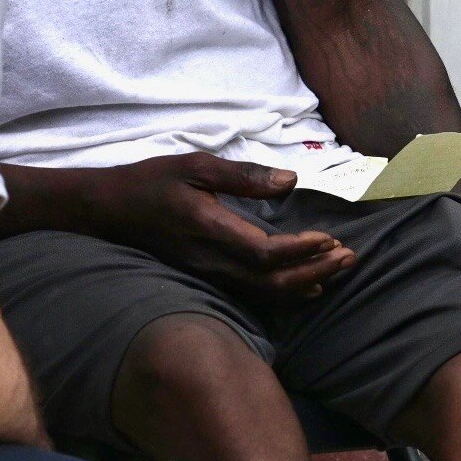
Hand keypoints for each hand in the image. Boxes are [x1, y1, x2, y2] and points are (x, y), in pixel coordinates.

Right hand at [91, 154, 357, 300]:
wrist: (110, 211)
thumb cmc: (153, 181)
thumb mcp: (195, 165)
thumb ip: (243, 175)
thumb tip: (291, 181)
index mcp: (209, 229)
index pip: (264, 253)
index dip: (301, 250)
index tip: (329, 237)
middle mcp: (210, 261)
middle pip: (272, 282)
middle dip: (315, 272)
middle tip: (351, 257)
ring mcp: (207, 274)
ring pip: (264, 294)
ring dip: (305, 284)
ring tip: (337, 270)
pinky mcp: (207, 278)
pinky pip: (252, 294)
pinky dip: (285, 293)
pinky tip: (307, 287)